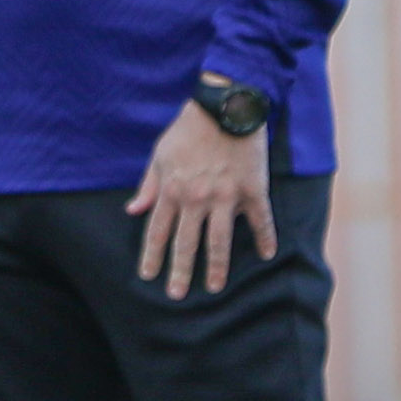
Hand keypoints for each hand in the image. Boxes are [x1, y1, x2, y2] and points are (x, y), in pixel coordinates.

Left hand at [129, 100, 276, 299]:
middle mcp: (197, 198)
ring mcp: (226, 196)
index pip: (158, 232)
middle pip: (186, 243)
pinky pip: (260, 220)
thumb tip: (133, 210)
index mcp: (172, 190)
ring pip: (220, 240)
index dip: (153, 256)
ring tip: (214, 287)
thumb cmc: (188, 130)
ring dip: (217, 267)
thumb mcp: (160, 155)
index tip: (149, 277)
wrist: (225, 106)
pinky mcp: (253, 189)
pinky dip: (265, 237)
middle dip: (180, 271)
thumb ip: (148, 186)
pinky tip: (267, 254)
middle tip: (177, 295)